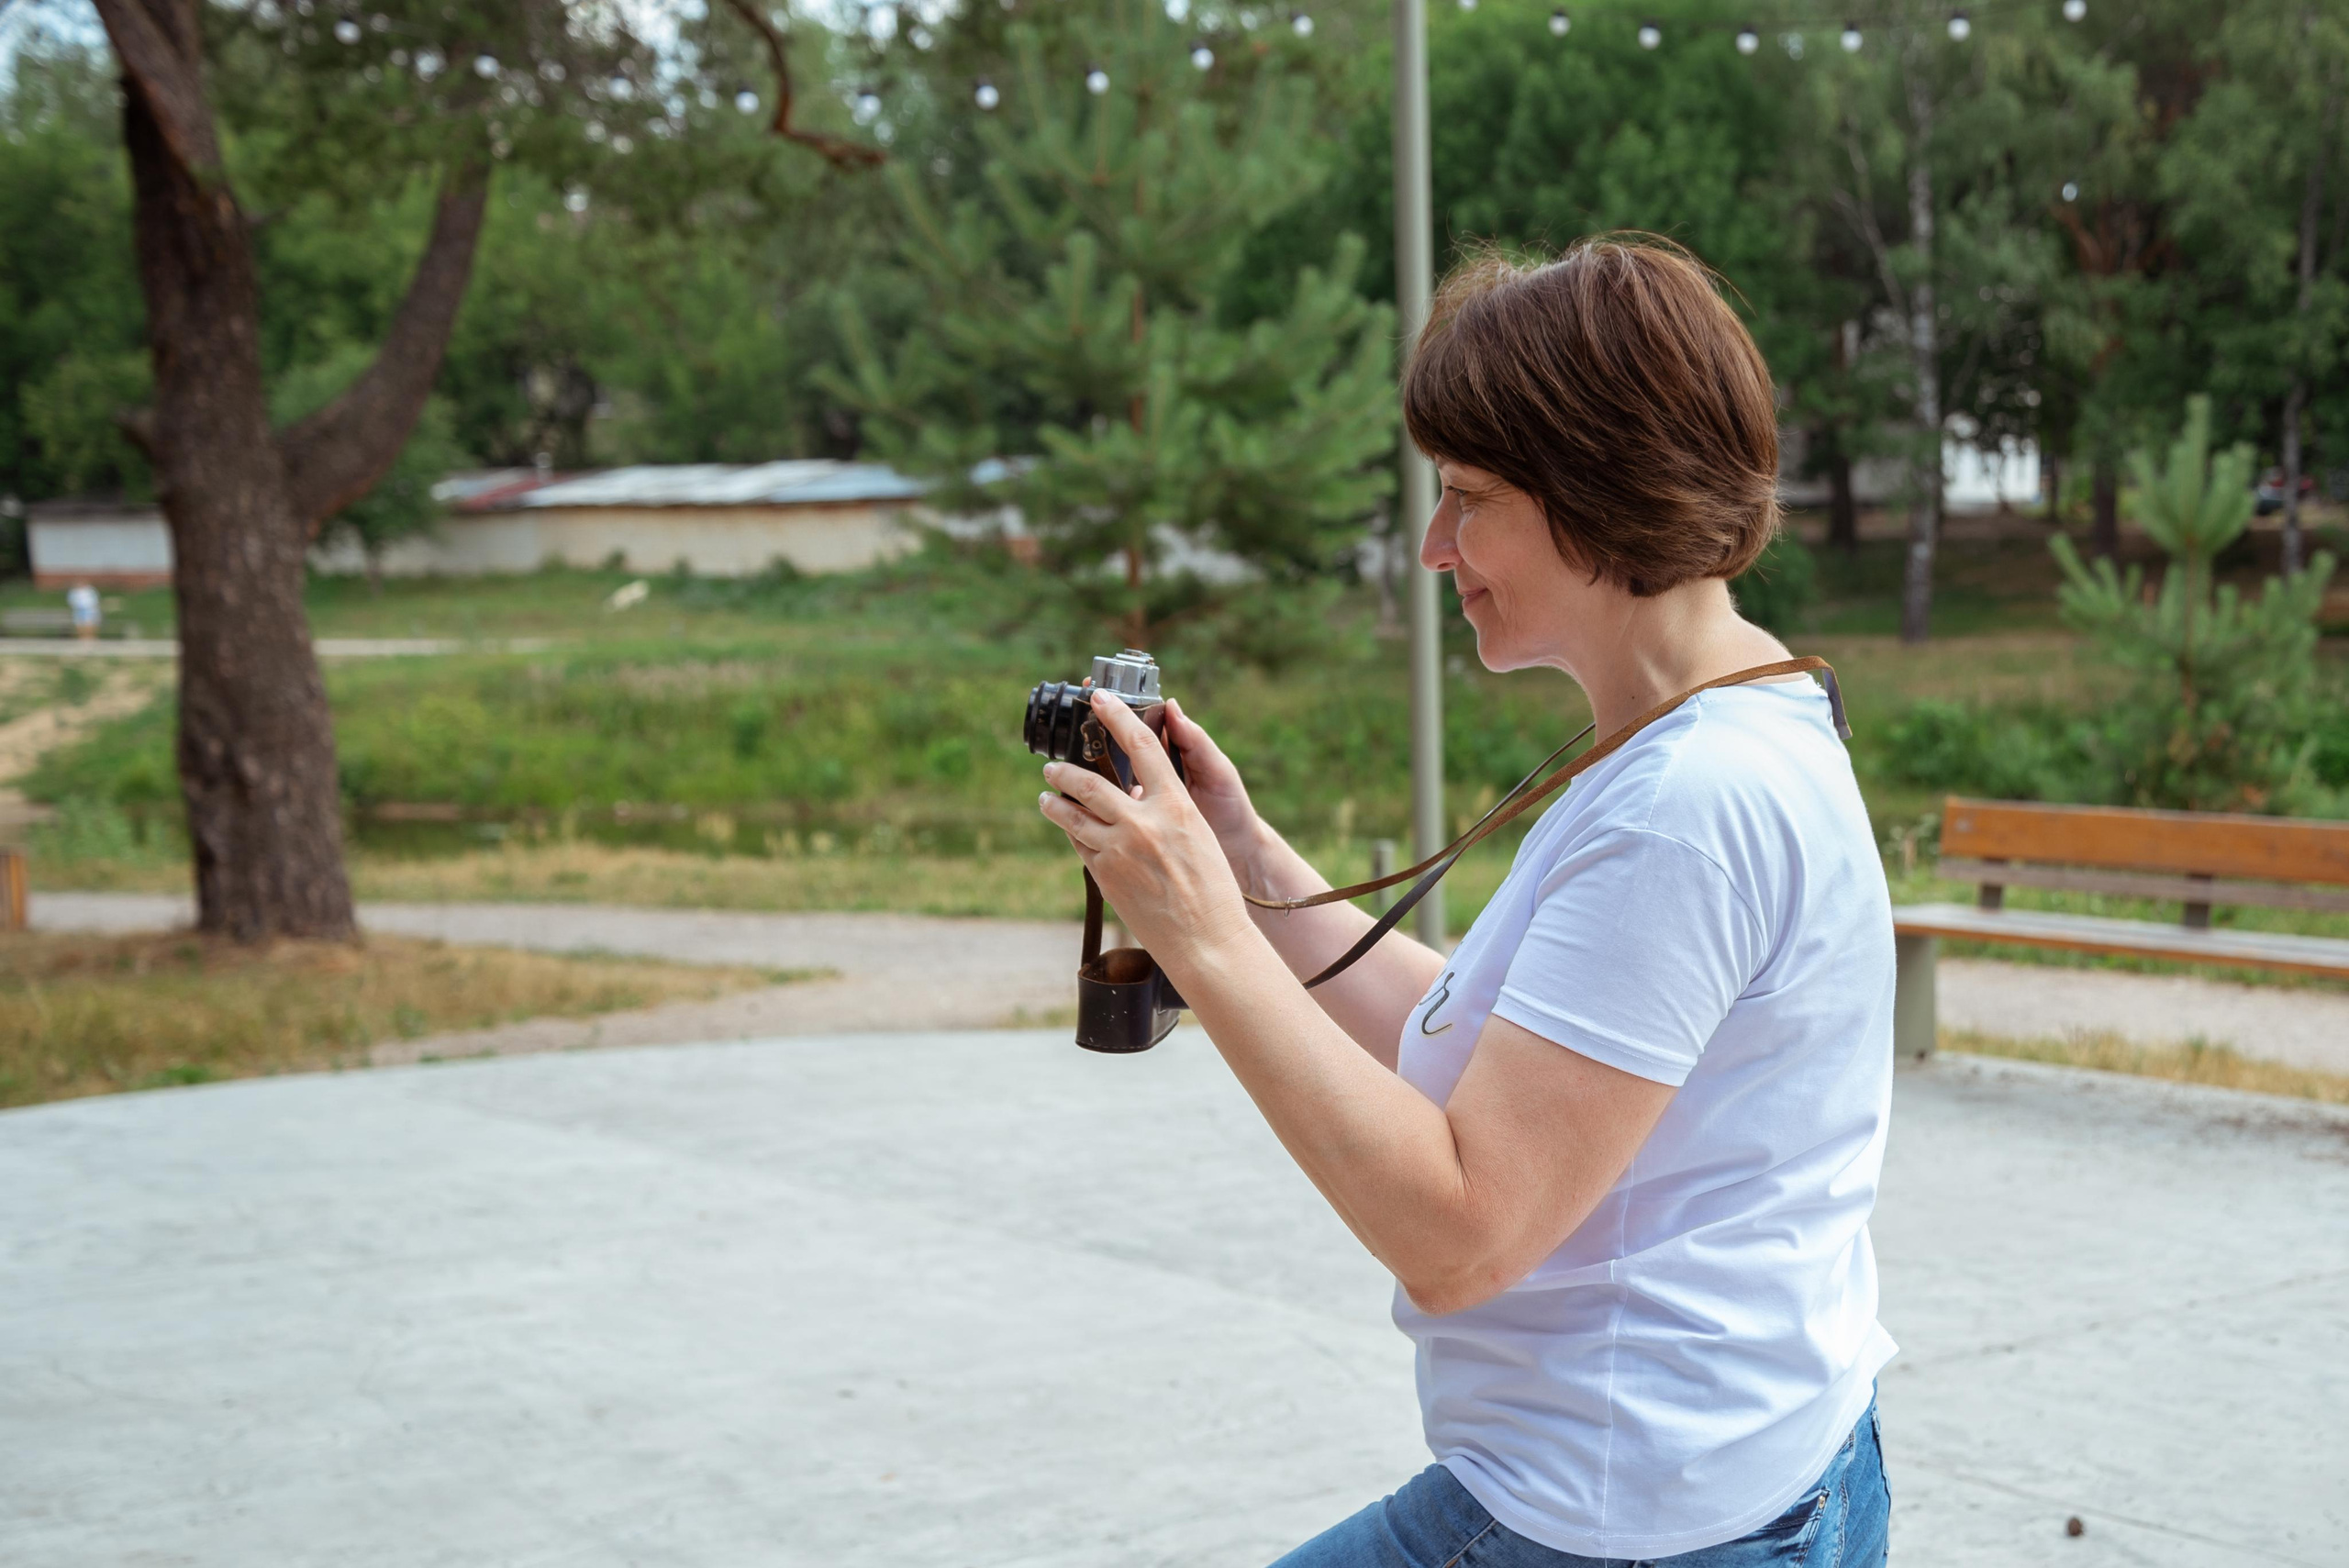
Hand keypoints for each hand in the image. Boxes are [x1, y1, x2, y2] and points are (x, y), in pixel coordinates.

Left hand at [1037, 692, 1252, 963]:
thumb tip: (1138, 795)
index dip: (1117, 717)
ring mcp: (1120, 850)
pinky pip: (1079, 844)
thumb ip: (1167, 811)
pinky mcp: (1105, 876)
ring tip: (1046, 798)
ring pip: (1073, 815)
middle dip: (1064, 772)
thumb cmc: (1211, 890)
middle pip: (1089, 782)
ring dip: (1055, 804)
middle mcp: (1144, 823)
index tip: (1099, 699)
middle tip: (1052, 768)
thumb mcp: (1197, 836)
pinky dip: (1072, 833)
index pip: (1141, 746)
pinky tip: (1070, 831)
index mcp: (1177, 806)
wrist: (1206, 941)